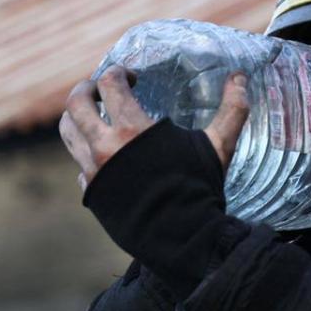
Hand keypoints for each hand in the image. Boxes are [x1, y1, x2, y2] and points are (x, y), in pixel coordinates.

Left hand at [60, 65, 249, 191]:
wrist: (184, 238)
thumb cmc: (201, 190)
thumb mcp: (218, 147)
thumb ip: (232, 109)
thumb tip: (241, 77)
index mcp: (133, 131)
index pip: (109, 84)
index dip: (119, 73)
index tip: (132, 78)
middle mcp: (105, 148)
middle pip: (75, 104)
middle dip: (87, 89)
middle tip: (101, 89)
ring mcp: (94, 172)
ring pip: (68, 132)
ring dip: (78, 117)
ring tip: (95, 115)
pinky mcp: (93, 193)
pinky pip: (79, 164)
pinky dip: (87, 153)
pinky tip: (105, 153)